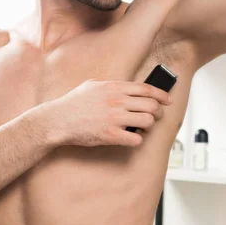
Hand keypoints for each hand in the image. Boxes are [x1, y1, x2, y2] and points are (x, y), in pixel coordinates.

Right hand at [41, 79, 172, 146]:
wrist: (58, 120)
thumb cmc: (73, 104)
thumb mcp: (92, 85)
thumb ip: (111, 85)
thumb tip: (126, 87)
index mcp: (114, 87)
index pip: (146, 89)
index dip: (161, 95)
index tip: (168, 100)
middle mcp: (117, 101)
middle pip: (152, 105)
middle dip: (159, 112)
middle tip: (157, 116)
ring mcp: (115, 118)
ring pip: (148, 121)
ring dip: (149, 126)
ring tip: (143, 127)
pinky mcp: (111, 135)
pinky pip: (136, 138)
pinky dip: (137, 139)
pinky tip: (132, 138)